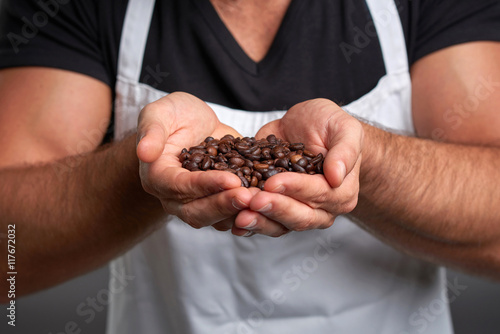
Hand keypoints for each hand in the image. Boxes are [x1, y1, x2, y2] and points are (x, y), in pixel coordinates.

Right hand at [136, 92, 254, 230]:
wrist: (193, 123)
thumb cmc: (174, 116)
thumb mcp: (159, 113)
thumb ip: (151, 131)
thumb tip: (144, 152)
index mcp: (157, 177)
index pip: (180, 187)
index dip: (204, 185)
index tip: (230, 180)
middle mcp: (174, 197)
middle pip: (196, 211)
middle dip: (224, 205)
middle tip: (249, 196)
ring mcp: (197, 202)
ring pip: (215, 219)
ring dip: (237, 212)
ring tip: (261, 202)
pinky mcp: (217, 201)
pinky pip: (231, 215)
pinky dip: (248, 212)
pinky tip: (268, 204)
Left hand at [232, 99, 362, 236]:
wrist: (307, 125)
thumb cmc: (328, 125)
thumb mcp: (343, 128)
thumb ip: (345, 150)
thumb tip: (337, 176)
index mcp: (340, 192)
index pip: (319, 194)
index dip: (296, 189)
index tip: (273, 182)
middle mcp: (321, 209)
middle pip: (299, 216)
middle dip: (274, 209)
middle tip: (253, 201)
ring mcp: (296, 211)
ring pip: (280, 225)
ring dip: (259, 222)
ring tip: (240, 216)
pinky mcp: (275, 209)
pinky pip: (263, 222)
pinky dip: (249, 225)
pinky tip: (232, 223)